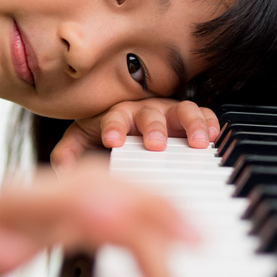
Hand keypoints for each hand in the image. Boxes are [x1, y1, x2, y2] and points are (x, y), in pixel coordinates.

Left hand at [50, 98, 220, 169]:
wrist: (129, 122)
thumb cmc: (108, 130)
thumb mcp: (83, 139)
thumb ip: (69, 150)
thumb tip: (60, 166)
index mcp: (118, 114)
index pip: (114, 117)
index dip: (113, 126)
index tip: (113, 139)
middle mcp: (145, 110)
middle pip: (150, 114)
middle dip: (153, 128)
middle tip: (155, 145)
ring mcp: (170, 112)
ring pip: (183, 111)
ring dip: (191, 125)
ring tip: (198, 143)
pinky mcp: (190, 119)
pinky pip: (204, 115)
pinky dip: (210, 123)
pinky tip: (215, 136)